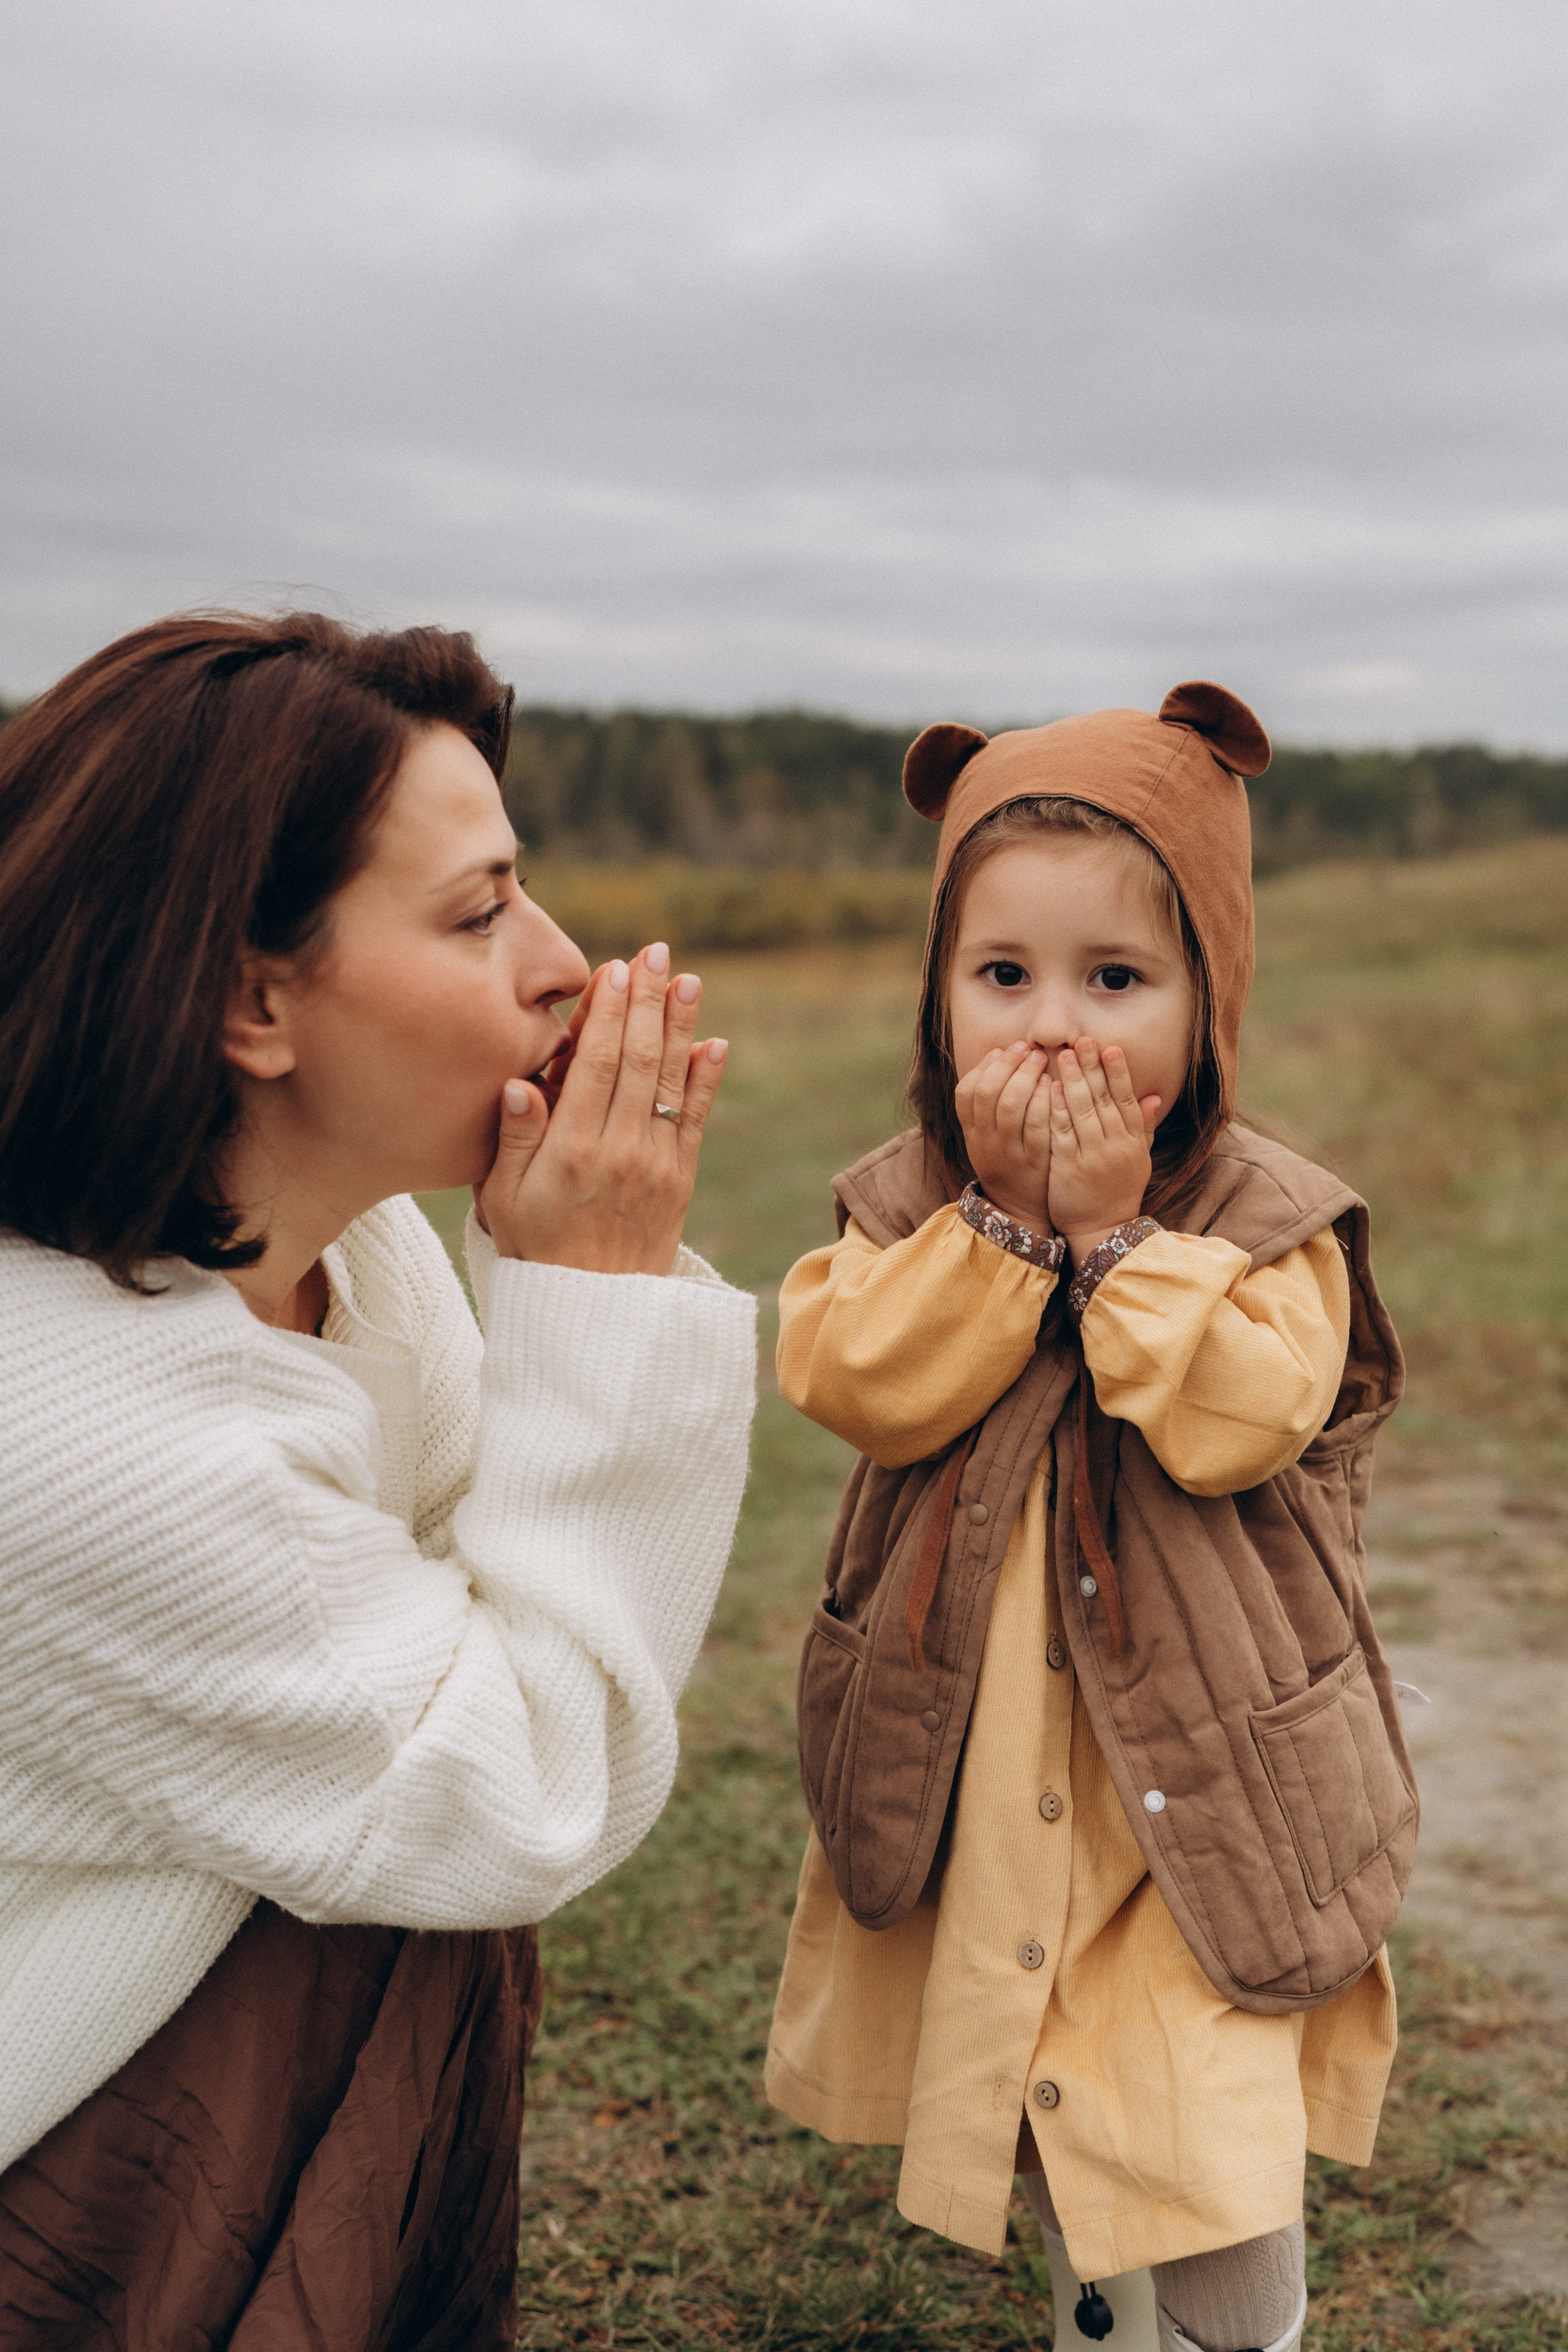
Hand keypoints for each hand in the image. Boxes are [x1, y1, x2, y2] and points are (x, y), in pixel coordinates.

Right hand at [476, 944, 726, 1274]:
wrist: (591, 1311)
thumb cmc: (535, 1248)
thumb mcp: (503, 1198)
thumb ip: (516, 1138)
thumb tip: (521, 1082)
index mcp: (571, 1150)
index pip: (594, 1065)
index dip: (608, 1013)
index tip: (616, 969)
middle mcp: (619, 1150)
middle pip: (637, 1061)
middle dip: (648, 1002)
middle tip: (657, 953)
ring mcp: (656, 1164)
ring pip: (670, 1082)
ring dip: (680, 1027)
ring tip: (688, 980)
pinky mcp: (680, 1180)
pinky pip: (695, 1120)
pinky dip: (704, 1079)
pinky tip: (712, 1043)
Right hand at [955, 1040, 1053, 1229]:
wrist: (1020, 1211)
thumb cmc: (1009, 1163)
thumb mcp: (987, 1137)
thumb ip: (989, 1103)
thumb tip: (999, 1055)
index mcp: (972, 1133)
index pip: (966, 1092)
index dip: (984, 1067)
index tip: (1002, 1050)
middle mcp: (985, 1141)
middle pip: (988, 1093)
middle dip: (1007, 1064)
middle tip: (1027, 1048)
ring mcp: (1008, 1152)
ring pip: (1009, 1105)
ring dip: (1025, 1077)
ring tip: (1041, 1060)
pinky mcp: (1033, 1161)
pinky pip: (1035, 1125)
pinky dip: (1042, 1100)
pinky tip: (1053, 1085)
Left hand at [1045, 1037, 1161, 1263]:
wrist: (1103, 1230)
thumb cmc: (1119, 1190)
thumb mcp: (1138, 1159)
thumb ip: (1142, 1127)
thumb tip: (1154, 1096)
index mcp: (1133, 1142)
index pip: (1126, 1100)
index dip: (1119, 1072)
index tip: (1110, 1047)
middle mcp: (1116, 1146)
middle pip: (1104, 1099)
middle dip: (1092, 1067)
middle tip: (1082, 1040)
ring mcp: (1093, 1157)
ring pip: (1082, 1111)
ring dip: (1073, 1081)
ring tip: (1063, 1055)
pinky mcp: (1069, 1168)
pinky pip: (1062, 1133)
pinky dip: (1056, 1109)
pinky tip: (1048, 1088)